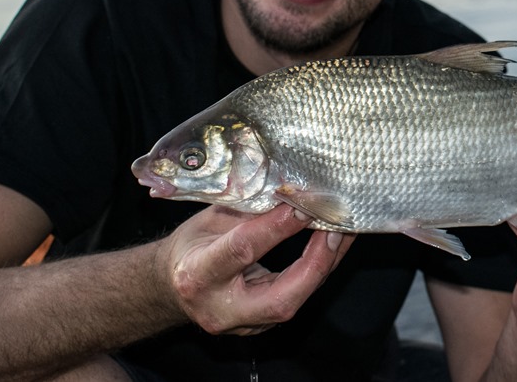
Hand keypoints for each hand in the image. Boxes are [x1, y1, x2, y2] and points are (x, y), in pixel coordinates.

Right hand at [158, 204, 353, 334]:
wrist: (172, 287)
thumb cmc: (191, 246)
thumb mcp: (210, 219)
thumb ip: (247, 209)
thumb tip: (288, 190)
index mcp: (198, 275)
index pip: (243, 250)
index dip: (278, 227)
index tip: (304, 204)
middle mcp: (221, 309)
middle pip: (280, 298)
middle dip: (315, 263)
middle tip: (337, 228)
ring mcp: (242, 325)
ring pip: (294, 302)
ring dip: (324, 265)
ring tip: (345, 231)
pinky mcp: (260, 326)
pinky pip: (295, 299)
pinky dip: (316, 272)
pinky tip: (332, 247)